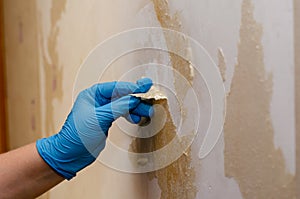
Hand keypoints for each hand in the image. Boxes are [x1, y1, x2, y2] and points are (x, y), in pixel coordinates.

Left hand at [36, 78, 152, 179]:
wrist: (71, 155)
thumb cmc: (77, 135)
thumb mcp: (99, 118)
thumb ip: (118, 107)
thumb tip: (133, 99)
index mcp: (92, 95)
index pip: (115, 87)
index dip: (131, 87)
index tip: (144, 86)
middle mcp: (98, 101)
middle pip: (121, 96)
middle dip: (136, 99)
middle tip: (149, 100)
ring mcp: (103, 112)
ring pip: (123, 105)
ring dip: (135, 108)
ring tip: (147, 112)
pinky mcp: (106, 122)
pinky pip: (122, 114)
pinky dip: (130, 115)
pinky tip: (137, 118)